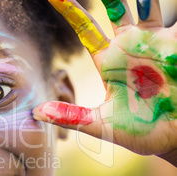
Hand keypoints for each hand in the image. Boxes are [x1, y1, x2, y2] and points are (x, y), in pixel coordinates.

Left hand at [33, 0, 176, 163]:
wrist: (176, 137)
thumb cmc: (140, 132)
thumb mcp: (102, 124)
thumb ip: (72, 116)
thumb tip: (36, 112)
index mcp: (109, 61)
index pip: (87, 29)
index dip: (71, 10)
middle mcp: (131, 47)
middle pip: (115, 10)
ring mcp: (155, 43)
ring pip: (146, 6)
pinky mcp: (176, 45)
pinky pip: (174, 20)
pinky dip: (167, 7)